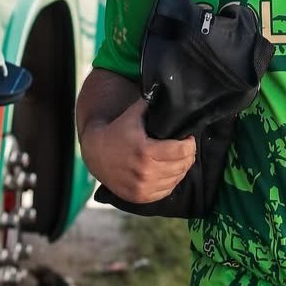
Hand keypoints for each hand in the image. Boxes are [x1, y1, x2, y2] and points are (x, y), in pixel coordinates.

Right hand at [82, 98, 196, 203]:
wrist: (96, 153)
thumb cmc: (119, 130)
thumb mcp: (134, 113)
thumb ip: (152, 103)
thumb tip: (169, 89)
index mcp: (145, 151)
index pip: (182, 151)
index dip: (190, 144)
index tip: (188, 137)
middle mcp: (144, 172)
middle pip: (182, 166)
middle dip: (188, 155)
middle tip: (186, 147)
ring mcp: (141, 187)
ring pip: (176, 179)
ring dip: (181, 168)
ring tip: (178, 158)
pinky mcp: (139, 197)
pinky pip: (166, 191)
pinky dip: (171, 180)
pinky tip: (169, 170)